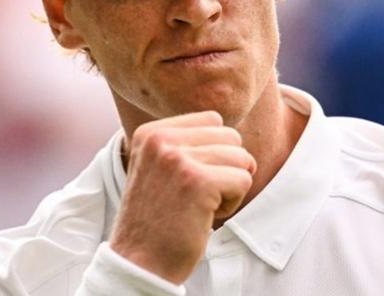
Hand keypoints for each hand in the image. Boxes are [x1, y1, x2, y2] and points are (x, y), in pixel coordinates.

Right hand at [108, 111, 255, 284]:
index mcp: (151, 132)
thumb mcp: (161, 166)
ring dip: (230, 186)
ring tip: (199, 205)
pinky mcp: (199, 181)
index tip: (187, 179)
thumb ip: (187, 142)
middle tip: (195, 195)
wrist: (139, 262)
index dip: (213, 152)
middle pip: (231, 137)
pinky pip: (244, 179)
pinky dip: (232, 202)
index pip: (213, 120)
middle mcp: (161, 140)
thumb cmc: (159, 217)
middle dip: (225, 168)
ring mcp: (179, 159)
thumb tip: (231, 130)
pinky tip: (204, 215)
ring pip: (241, 158)